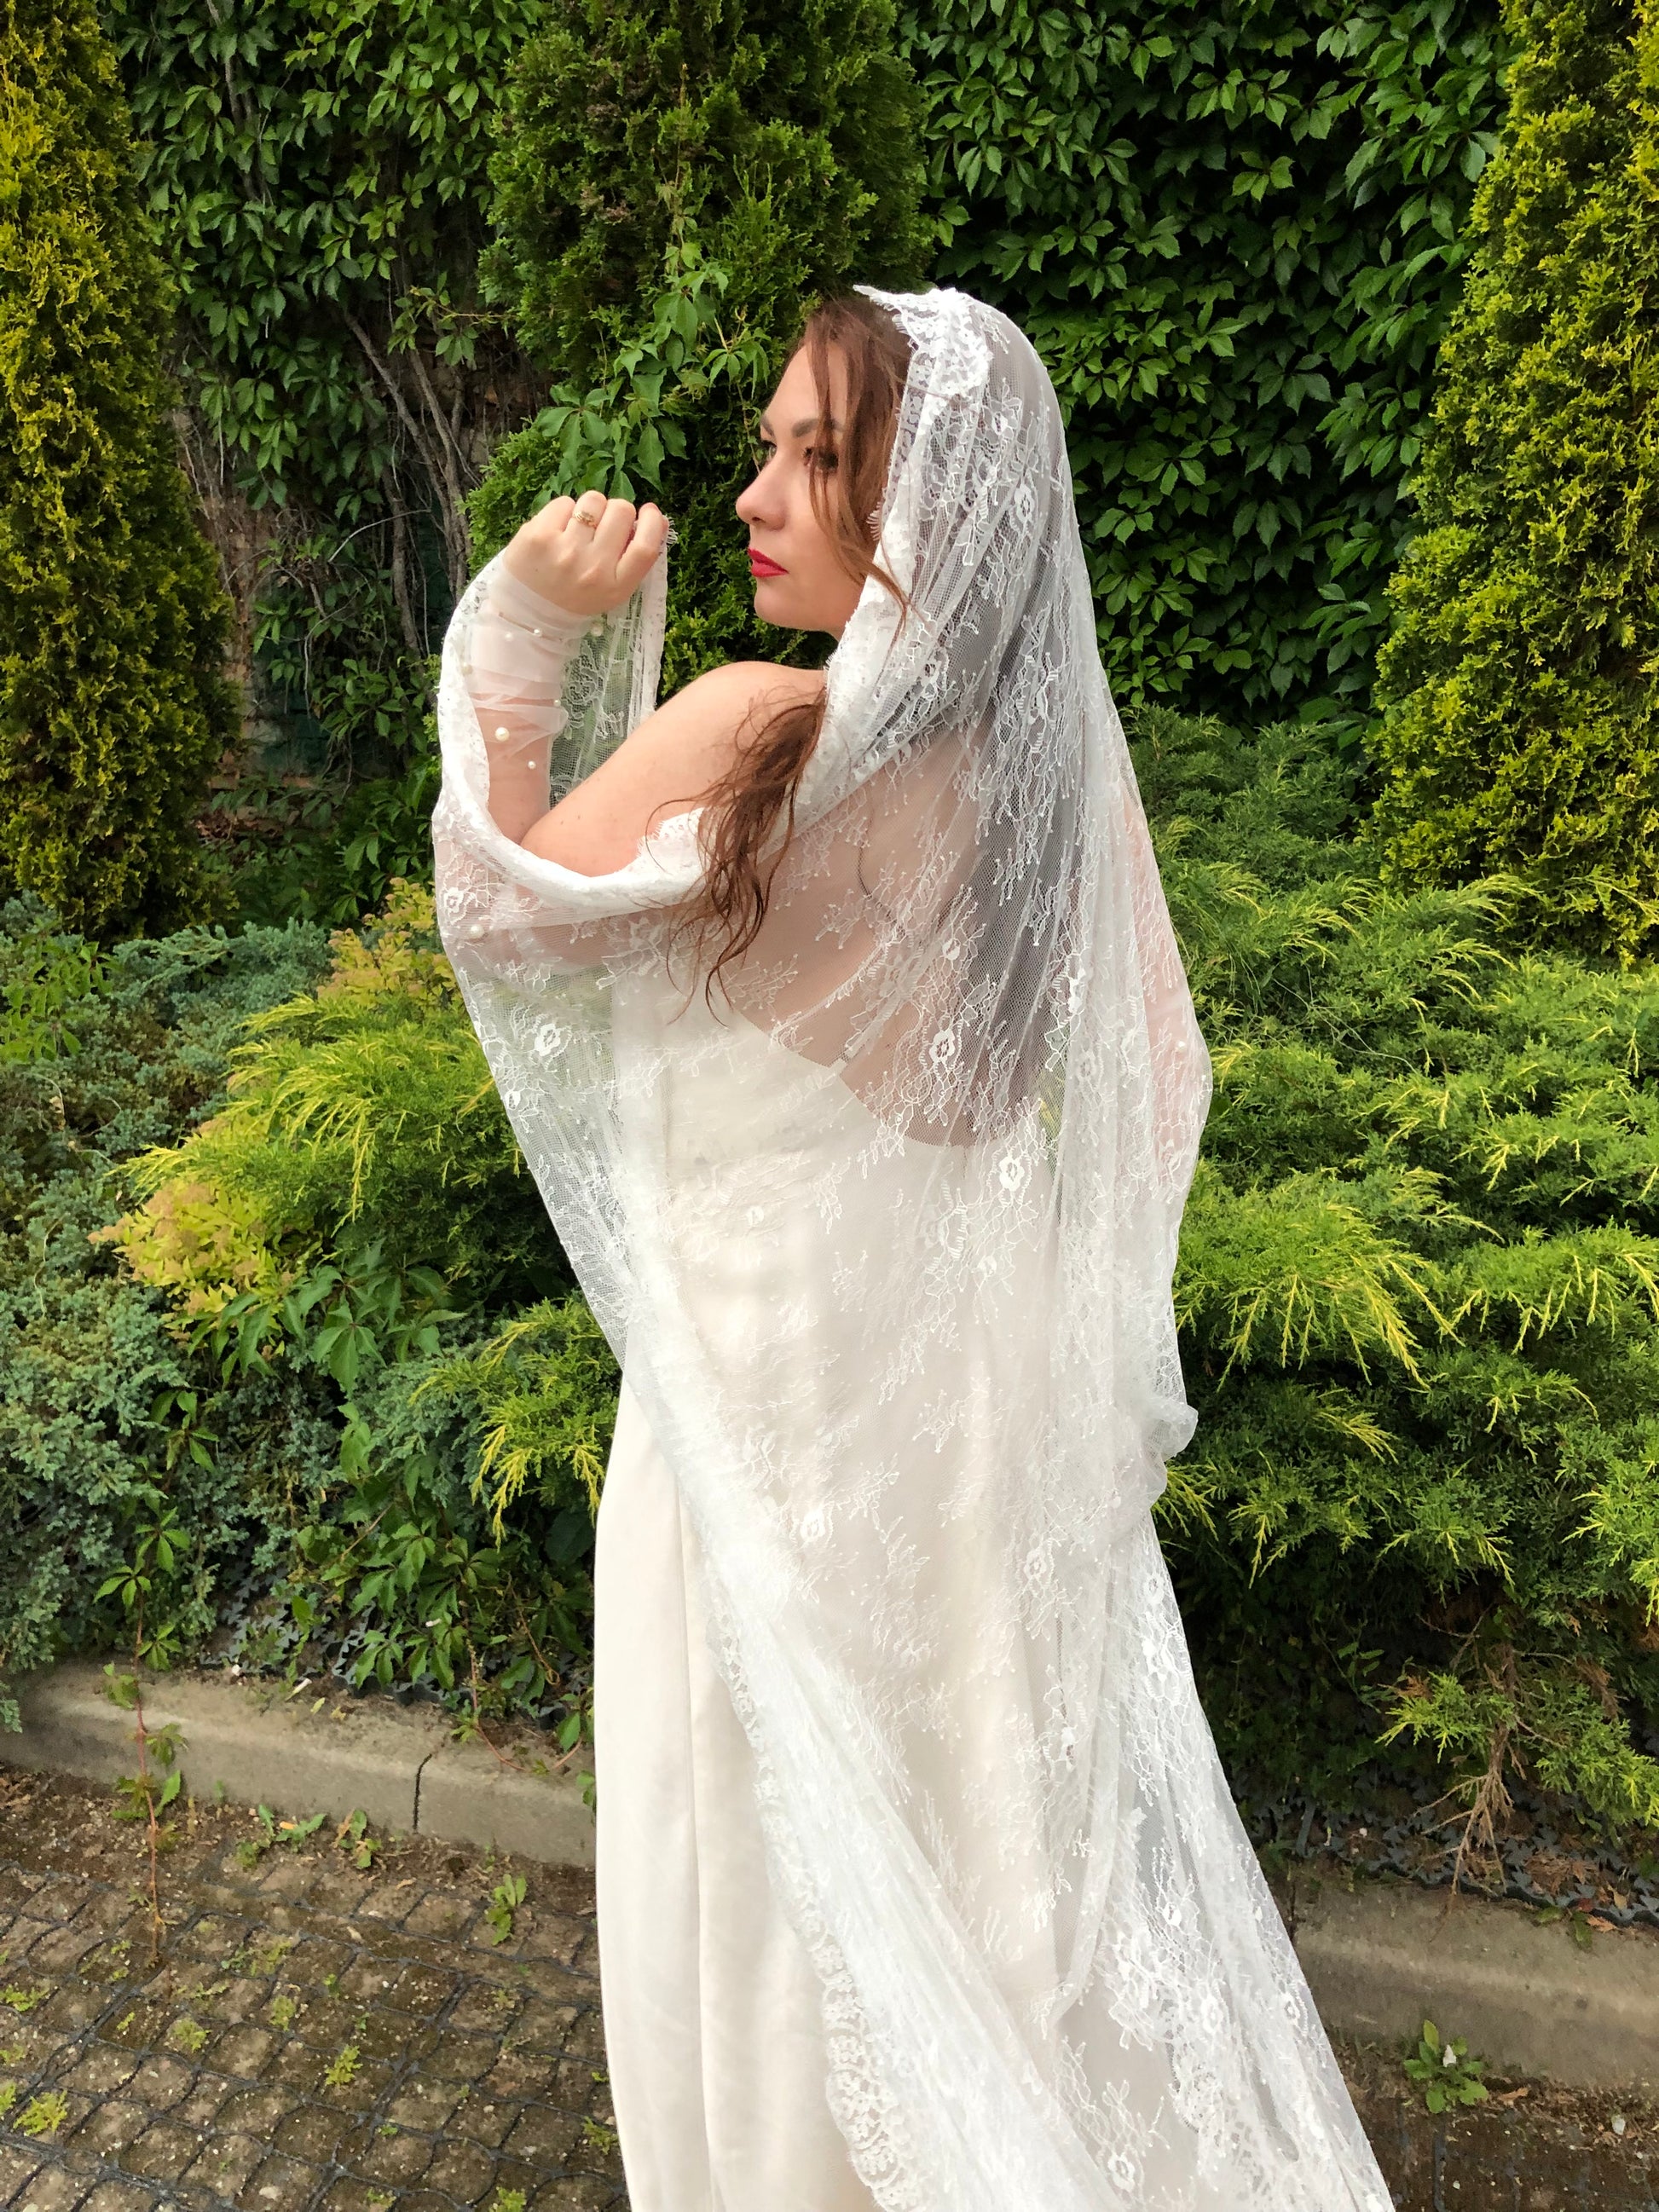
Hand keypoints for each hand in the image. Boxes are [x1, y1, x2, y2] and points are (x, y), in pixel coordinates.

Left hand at [500, 491, 668, 617]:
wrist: (527, 612)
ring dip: (589, 509)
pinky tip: (558, 531)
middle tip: (602, 526)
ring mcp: (565, 550)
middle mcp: (593, 568)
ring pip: (593, 500)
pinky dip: (564, 512)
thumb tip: (657, 518)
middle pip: (621, 512)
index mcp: (615, 586)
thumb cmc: (575, 597)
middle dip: (615, 512)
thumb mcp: (611, 589)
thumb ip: (634, 558)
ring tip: (578, 528)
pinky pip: (564, 502)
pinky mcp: (538, 535)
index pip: (645, 547)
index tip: (649, 512)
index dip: (652, 522)